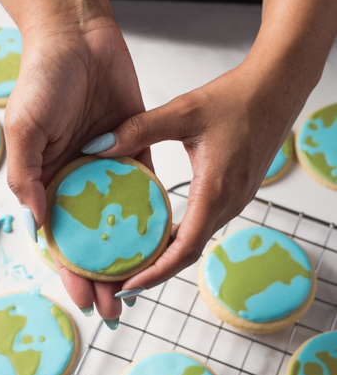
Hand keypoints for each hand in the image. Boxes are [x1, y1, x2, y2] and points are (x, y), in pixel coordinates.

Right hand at [4, 16, 150, 321]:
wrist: (78, 36)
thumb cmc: (42, 79)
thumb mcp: (22, 128)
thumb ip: (25, 176)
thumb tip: (37, 225)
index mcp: (47, 178)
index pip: (58, 237)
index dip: (69, 270)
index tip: (83, 300)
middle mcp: (78, 178)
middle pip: (91, 237)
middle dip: (100, 273)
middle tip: (115, 308)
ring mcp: (108, 165)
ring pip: (120, 220)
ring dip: (128, 253)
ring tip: (140, 285)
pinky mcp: (135, 147)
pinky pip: (145, 185)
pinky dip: (151, 213)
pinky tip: (161, 239)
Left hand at [91, 58, 309, 308]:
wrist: (276, 89)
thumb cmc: (237, 99)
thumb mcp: (183, 111)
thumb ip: (139, 128)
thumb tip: (98, 146)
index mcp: (215, 189)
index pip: (186, 248)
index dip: (156, 272)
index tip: (129, 285)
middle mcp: (229, 202)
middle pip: (189, 253)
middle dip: (156, 270)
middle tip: (122, 277)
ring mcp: (236, 200)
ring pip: (198, 239)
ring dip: (168, 254)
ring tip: (135, 257)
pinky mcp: (236, 192)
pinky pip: (205, 224)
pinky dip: (181, 236)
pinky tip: (160, 230)